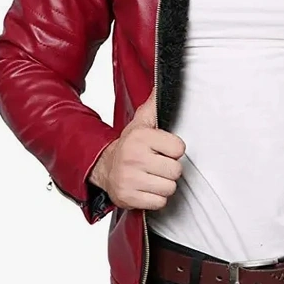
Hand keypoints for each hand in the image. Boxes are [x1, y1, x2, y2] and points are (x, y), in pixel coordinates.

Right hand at [90, 87, 185, 210]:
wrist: (104, 167)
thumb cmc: (130, 145)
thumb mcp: (142, 122)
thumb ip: (155, 104)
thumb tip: (164, 81)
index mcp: (141, 137)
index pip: (179, 148)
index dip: (174, 150)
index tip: (164, 149)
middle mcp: (134, 158)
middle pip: (176, 171)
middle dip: (170, 169)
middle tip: (157, 164)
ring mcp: (130, 179)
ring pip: (169, 188)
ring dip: (163, 185)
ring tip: (152, 176)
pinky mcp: (128, 198)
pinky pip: (159, 203)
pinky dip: (155, 198)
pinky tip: (146, 188)